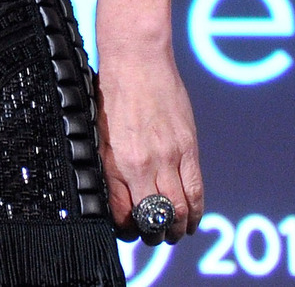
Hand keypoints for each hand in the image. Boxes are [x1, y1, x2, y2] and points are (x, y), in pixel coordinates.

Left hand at [98, 42, 203, 241]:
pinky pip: (196, 188)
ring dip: (178, 227)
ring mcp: (169, 156)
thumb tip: (114, 194)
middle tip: (153, 237)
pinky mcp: (188, 147)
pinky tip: (191, 218)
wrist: (136, 59)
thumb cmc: (110, 91)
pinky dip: (196, 210)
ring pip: (180, 208)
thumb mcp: (98, 131)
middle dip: (155, 234)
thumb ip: (108, 164)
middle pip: (156, 216)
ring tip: (174, 233)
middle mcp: (144, 163)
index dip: (126, 228)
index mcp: (116, 160)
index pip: (124, 211)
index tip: (127, 230)